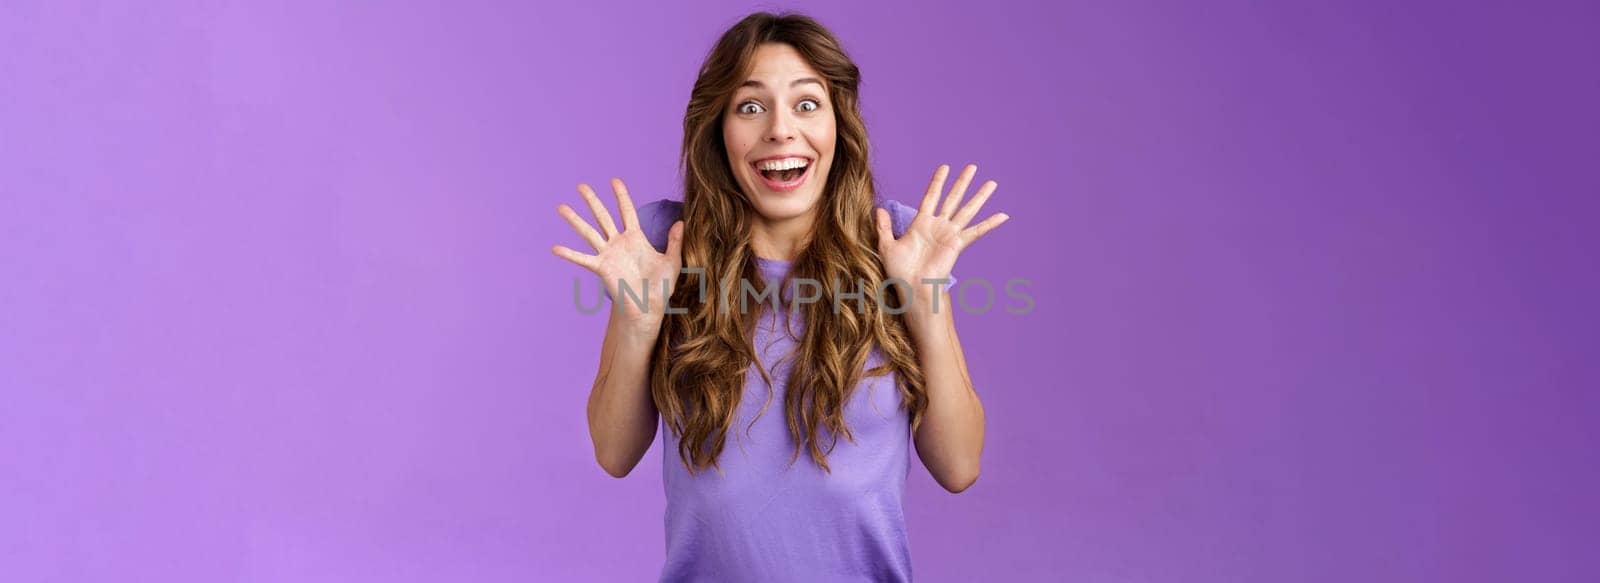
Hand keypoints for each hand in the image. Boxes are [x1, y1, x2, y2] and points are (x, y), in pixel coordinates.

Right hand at [551, 178, 683, 326]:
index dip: (621, 195)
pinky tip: (555, 248)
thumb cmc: (661, 286)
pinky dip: (569, 254)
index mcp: (636, 238)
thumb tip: (681, 221)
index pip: (627, 211)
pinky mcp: (601, 268)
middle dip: (592, 201)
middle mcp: (619, 243)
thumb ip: (675, 241)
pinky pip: (583, 259)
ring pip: (589, 232)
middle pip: (603, 216)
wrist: (649, 307)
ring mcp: (608, 254)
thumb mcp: (672, 261)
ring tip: (561, 207)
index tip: (613, 180)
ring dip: (575, 220)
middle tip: (581, 186)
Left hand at [874, 164, 1008, 298]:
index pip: (931, 196)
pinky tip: (1003, 215)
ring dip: (979, 196)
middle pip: (953, 198)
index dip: (938, 181)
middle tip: (973, 166)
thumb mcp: (886, 245)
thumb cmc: (899, 271)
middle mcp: (938, 226)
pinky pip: (976, 231)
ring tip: (992, 183)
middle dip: (962, 182)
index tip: (945, 167)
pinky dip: (990, 224)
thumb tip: (879, 209)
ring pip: (967, 210)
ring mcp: (949, 234)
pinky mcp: (957, 244)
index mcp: (921, 224)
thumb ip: (884, 227)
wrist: (912, 288)